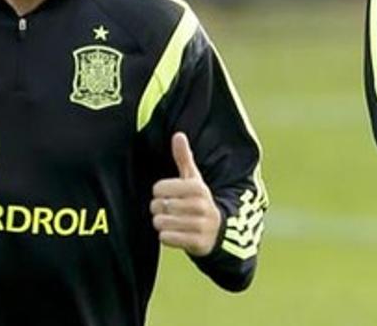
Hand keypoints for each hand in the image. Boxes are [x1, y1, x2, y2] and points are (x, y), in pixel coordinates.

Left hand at [150, 133, 221, 256]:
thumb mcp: (194, 179)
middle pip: (158, 206)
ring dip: (161, 223)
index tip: (168, 194)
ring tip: (171, 221)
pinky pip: (166, 238)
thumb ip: (183, 158)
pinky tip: (175, 233)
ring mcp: (200, 225)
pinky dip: (166, 236)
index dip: (159, 192)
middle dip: (158, 209)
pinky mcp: (197, 243)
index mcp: (198, 188)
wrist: (218, 231)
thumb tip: (178, 134)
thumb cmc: (198, 201)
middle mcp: (200, 206)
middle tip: (169, 210)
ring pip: (160, 223)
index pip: (159, 188)